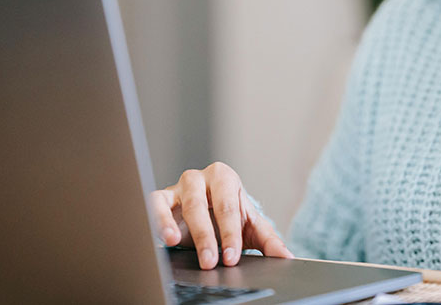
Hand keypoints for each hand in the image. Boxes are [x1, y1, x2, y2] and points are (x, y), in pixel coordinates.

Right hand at [151, 162, 293, 269]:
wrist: (210, 213)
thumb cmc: (230, 216)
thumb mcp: (250, 227)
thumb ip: (268, 240)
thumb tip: (286, 256)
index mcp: (225, 178)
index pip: (228, 206)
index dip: (230, 233)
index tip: (231, 257)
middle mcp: (201, 178)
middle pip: (202, 205)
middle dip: (207, 235)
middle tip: (211, 261)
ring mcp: (179, 187)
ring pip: (178, 203)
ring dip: (177, 225)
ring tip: (177, 242)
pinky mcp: (162, 198)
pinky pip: (154, 204)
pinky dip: (157, 219)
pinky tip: (162, 237)